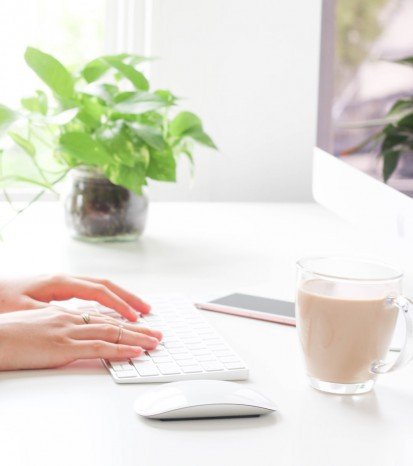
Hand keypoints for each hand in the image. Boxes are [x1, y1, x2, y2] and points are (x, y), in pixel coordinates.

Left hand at [0, 275, 149, 320]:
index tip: (135, 318)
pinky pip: (92, 292)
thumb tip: (80, 322)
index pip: (99, 291)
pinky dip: (108, 300)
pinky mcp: (61, 289)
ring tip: (139, 309)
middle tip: (148, 312)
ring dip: (122, 297)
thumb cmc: (1, 299)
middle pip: (107, 285)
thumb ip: (53, 315)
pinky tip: (114, 309)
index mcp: (60, 283)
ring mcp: (65, 283)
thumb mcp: (24, 310)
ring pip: (101, 287)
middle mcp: (66, 280)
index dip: (119, 305)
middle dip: (129, 298)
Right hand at [0, 307, 161, 370]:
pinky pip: (99, 346)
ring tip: (155, 342)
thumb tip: (73, 336)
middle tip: (157, 333)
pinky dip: (120, 348)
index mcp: (64, 313)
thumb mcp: (38, 326)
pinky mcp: (63, 345)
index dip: (123, 321)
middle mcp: (70, 318)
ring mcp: (68, 330)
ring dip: (137, 337)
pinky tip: (136, 351)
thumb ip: (58, 328)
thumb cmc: (8, 334)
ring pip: (111, 331)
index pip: (102, 316)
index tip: (140, 325)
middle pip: (112, 321)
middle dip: (138, 327)